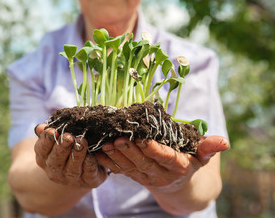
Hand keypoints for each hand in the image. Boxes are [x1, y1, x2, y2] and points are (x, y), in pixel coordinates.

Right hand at [34, 124, 106, 188]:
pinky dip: (89, 165)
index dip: (46, 140)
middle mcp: (56, 171)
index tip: (52, 130)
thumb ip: (48, 133)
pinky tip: (91, 155)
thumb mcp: (56, 140)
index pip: (41, 150)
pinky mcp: (89, 181)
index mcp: (44, 159)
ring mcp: (72, 179)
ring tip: (81, 141)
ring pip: (72, 169)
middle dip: (61, 148)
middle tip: (68, 137)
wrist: (83, 169)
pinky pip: (89, 174)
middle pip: (55, 162)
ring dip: (77, 155)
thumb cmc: (66, 148)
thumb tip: (41, 127)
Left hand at [95, 135, 228, 191]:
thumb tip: (224, 141)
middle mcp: (160, 173)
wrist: (179, 185)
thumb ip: (209, 148)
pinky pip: (121, 170)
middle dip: (130, 150)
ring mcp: (145, 176)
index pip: (165, 158)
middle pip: (143, 162)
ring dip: (116, 156)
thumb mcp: (201, 156)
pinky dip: (109, 162)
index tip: (144, 138)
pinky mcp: (135, 175)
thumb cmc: (191, 162)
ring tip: (106, 144)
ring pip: (129, 167)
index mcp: (177, 166)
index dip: (154, 149)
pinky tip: (98, 153)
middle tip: (119, 138)